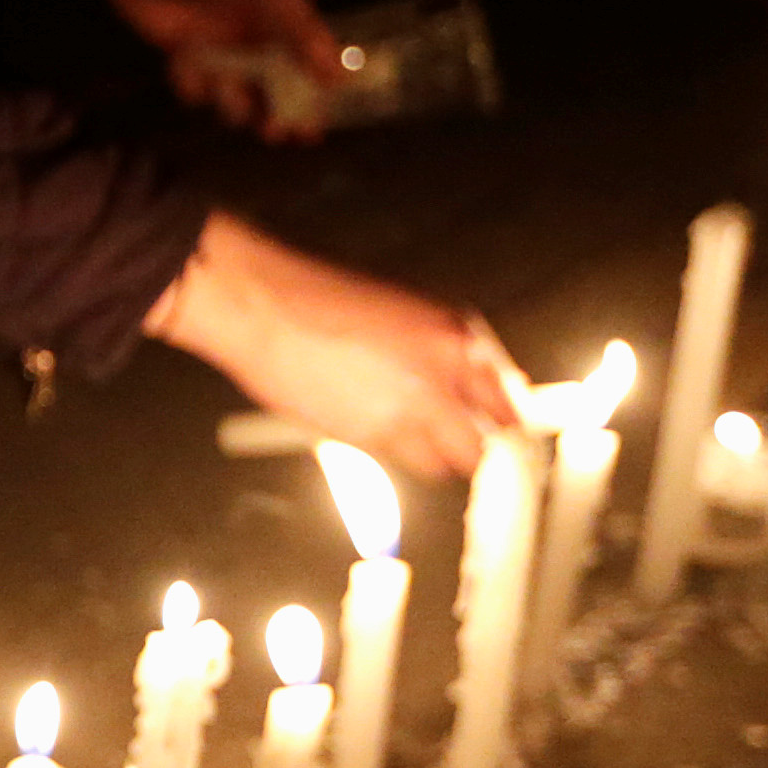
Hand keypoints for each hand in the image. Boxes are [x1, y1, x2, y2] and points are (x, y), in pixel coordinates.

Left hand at [37, 0, 343, 137]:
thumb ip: (302, 36)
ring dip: (230, 100)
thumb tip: (339, 77)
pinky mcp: (187, 56)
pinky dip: (190, 82)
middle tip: (273, 132)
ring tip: (222, 87)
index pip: (310, 66)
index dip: (314, 99)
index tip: (315, 130)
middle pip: (275, 91)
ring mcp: (221, 48)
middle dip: (275, 114)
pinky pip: (196, 88)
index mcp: (283, 19)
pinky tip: (182, 60)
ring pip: (235, 95)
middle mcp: (256, 37)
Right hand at [144, 209, 518, 477]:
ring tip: (410, 439)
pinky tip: (375, 429)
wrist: (265, 308)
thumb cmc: (321, 302)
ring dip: (432, 458)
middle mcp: (441, 380)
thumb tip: (461, 388)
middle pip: (480, 447)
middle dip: (470, 451)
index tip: (501, 431)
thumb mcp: (399, 314)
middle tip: (457, 446)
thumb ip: (437, 353)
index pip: (503, 400)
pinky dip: (395, 455)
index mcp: (452, 339)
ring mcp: (407, 415)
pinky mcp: (370, 439)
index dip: (502, 421)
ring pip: (443, 465)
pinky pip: (401, 463)